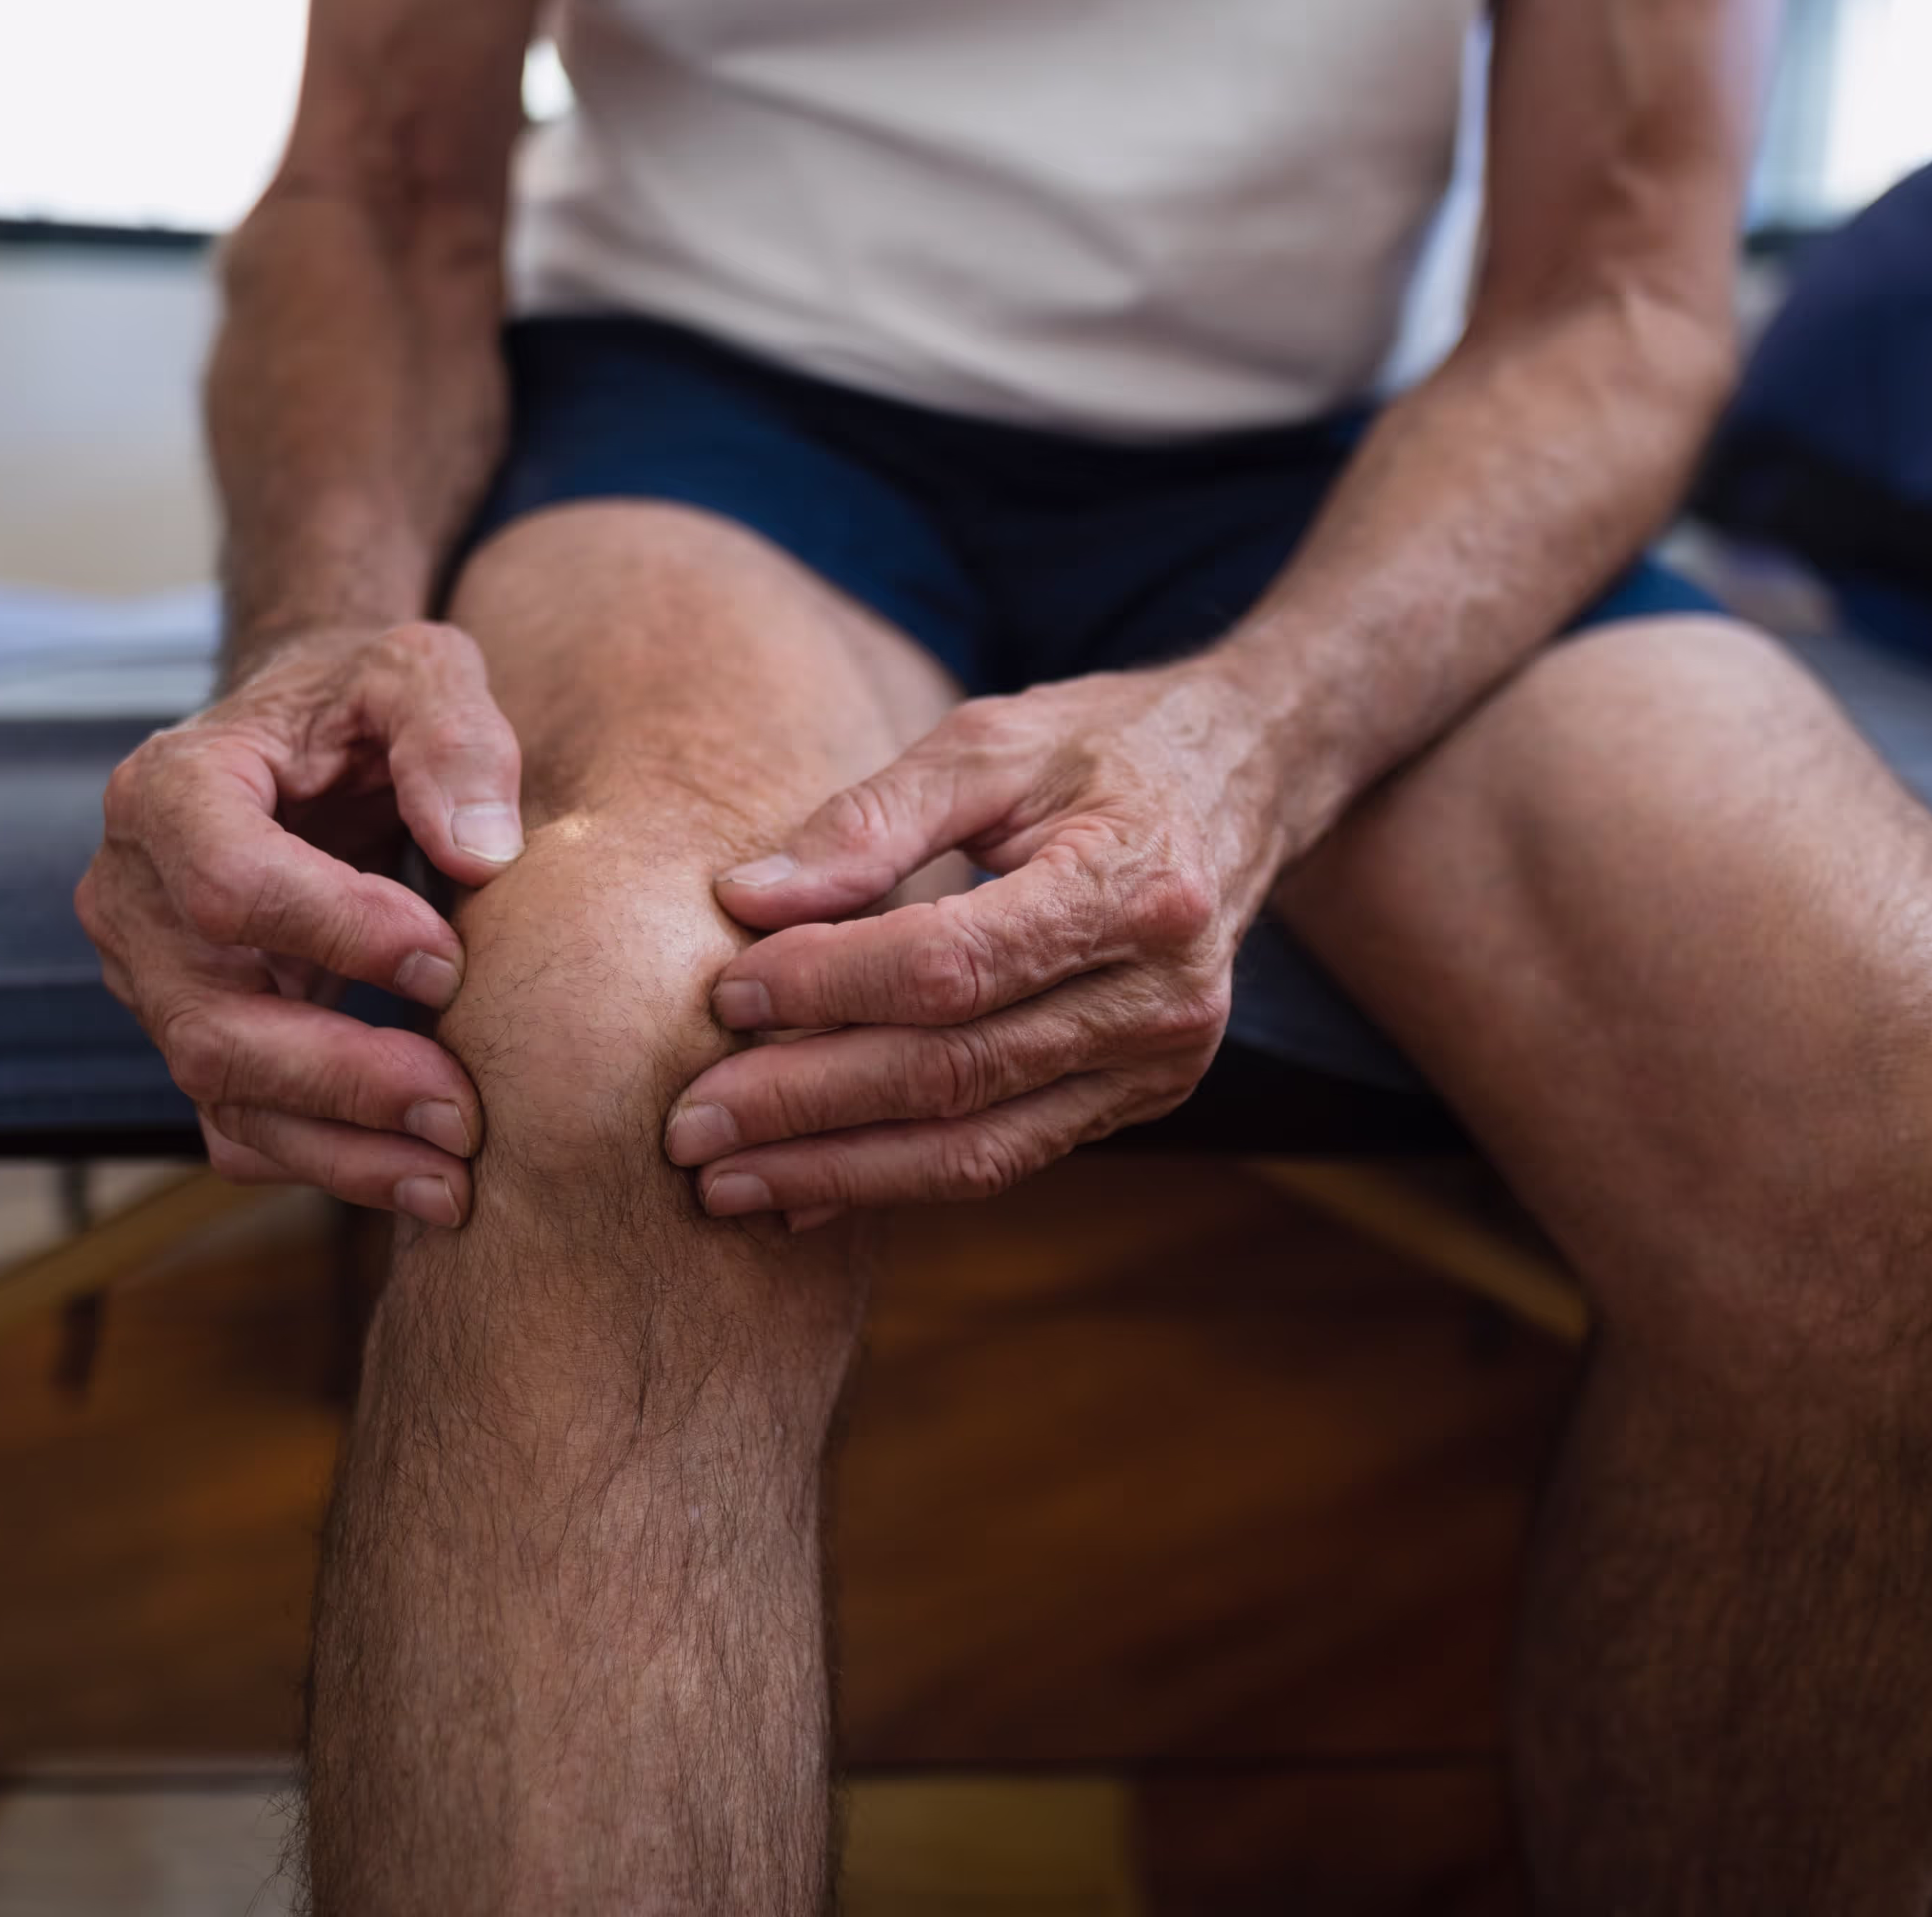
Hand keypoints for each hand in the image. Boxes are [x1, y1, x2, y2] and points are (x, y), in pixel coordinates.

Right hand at [77, 620, 524, 1222]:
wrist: (308, 742)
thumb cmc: (361, 703)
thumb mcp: (416, 670)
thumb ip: (452, 735)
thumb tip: (481, 852)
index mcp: (171, 789)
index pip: (228, 884)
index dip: (336, 933)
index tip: (448, 959)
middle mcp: (132, 893)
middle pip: (209, 1020)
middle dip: (340, 1077)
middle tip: (463, 1111)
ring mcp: (150, 977)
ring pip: (220, 1093)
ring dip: (339, 1148)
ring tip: (455, 1178)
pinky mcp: (192, 1032)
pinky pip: (237, 1126)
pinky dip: (324, 1163)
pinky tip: (419, 1179)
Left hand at [673, 664, 1288, 1218]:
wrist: (1244, 780)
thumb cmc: (1101, 748)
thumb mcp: (991, 741)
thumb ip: (871, 818)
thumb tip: (745, 899)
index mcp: (1133, 886)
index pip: (955, 964)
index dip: (831, 987)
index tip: (726, 991)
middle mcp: (1162, 995)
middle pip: (957, 1071)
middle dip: (809, 1103)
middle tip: (687, 1123)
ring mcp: (1160, 1064)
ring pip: (979, 1146)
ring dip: (839, 1170)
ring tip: (722, 1183)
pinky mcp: (1140, 1102)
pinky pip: (1005, 1160)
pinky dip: (895, 1179)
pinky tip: (802, 1190)